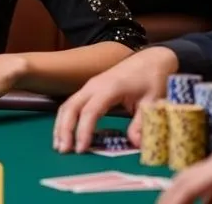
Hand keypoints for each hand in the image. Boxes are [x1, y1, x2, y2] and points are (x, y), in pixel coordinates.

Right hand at [53, 46, 177, 152]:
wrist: (151, 60)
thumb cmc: (151, 79)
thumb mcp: (152, 102)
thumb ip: (141, 123)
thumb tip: (134, 144)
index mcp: (109, 88)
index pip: (90, 111)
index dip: (83, 130)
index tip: (81, 149)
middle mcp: (94, 86)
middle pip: (71, 107)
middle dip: (65, 129)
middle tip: (64, 151)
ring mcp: (90, 86)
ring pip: (68, 105)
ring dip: (61, 124)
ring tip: (59, 145)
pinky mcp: (90, 89)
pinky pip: (72, 103)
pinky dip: (66, 118)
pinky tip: (65, 133)